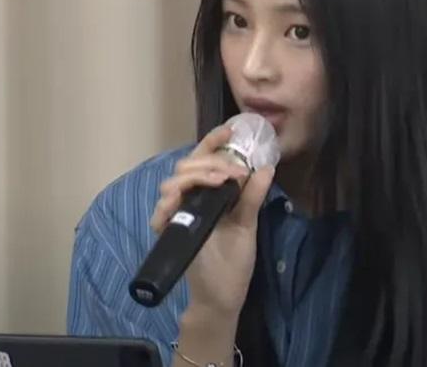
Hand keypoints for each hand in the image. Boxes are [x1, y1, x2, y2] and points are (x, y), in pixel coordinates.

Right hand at [149, 124, 275, 316]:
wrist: (223, 294)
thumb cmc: (233, 260)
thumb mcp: (247, 224)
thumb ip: (252, 196)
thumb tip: (266, 167)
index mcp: (208, 193)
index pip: (204, 159)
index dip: (213, 142)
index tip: (229, 130)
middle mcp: (189, 200)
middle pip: (186, 166)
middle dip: (209, 161)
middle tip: (232, 171)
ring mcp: (176, 215)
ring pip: (172, 183)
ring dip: (195, 177)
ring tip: (218, 180)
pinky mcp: (168, 233)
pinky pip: (160, 214)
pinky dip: (168, 204)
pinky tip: (182, 200)